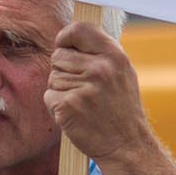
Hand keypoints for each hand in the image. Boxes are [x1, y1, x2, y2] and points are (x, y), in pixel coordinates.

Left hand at [47, 20, 151, 161]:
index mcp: (114, 56)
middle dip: (63, 70)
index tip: (64, 45)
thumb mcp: (122, 72)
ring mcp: (82, 88)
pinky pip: (49, 96)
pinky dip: (56, 106)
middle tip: (82, 88)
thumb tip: (71, 35)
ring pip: (52, 77)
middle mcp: (99, 69)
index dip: (66, 36)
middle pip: (58, 56)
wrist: (126, 145)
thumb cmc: (121, 108)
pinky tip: (75, 114)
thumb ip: (100, 52)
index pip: (80, 29)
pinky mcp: (67, 106)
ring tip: (83, 103)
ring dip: (61, 89)